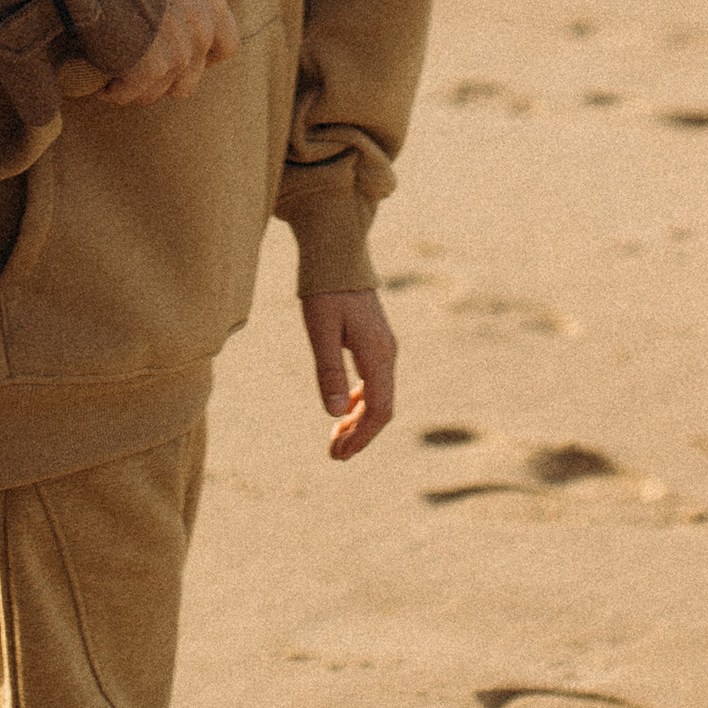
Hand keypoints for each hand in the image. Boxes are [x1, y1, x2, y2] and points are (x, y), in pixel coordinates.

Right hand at [93, 0, 245, 106]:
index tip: (184, 56)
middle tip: (141, 71)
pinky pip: (133, 92)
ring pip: (161, 89)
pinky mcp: (151, 66)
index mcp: (212, 1)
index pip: (227, 46)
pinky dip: (115, 90)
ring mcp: (179, 51)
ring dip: (139, 86)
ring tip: (116, 78)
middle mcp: (202, 29)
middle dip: (165, 79)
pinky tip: (99, 86)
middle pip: (191, 79)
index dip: (205, 55)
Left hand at [300, 289, 396, 459]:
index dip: (362, 437)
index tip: (340, 454)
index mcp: (377, 354)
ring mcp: (383, 347)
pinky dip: (359, 401)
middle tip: (333, 454)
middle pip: (381, 407)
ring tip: (335, 438)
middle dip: (359, 434)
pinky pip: (374, 382)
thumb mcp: (320, 330)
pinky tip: (341, 408)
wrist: (338, 253)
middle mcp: (387, 353)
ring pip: (378, 396)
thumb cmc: (325, 290)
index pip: (379, 410)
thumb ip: (328, 371)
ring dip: (358, 420)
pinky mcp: (375, 342)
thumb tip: (332, 414)